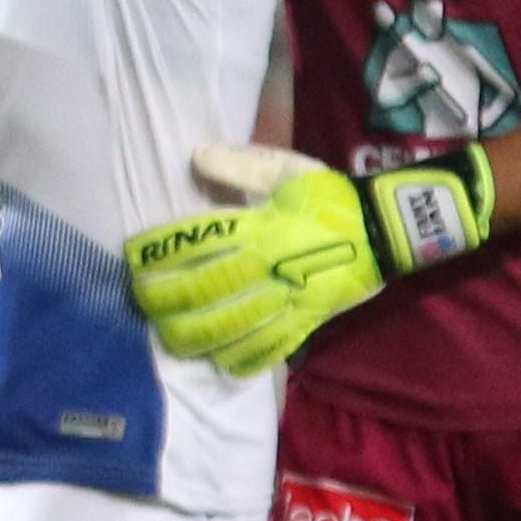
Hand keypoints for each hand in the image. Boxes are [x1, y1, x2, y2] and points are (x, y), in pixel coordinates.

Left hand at [126, 141, 490, 376]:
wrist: (387, 227)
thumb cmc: (330, 198)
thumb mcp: (287, 170)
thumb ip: (241, 166)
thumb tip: (197, 157)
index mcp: (262, 226)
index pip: (198, 242)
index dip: (159, 254)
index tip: (133, 259)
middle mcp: (271, 265)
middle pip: (207, 290)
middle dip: (166, 300)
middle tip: (141, 302)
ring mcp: (291, 296)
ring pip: (234, 326)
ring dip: (195, 335)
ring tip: (169, 336)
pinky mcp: (310, 318)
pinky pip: (273, 346)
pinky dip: (244, 359)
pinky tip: (219, 363)